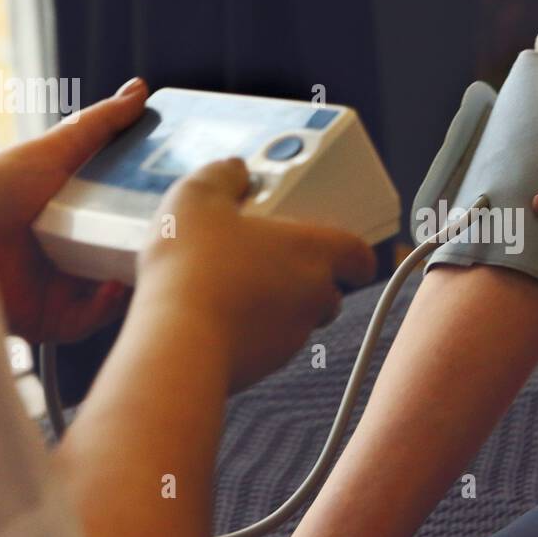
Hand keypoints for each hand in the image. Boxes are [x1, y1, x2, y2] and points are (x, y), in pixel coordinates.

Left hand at [0, 77, 150, 343]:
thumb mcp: (54, 149)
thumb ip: (100, 123)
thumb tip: (141, 88)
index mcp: (79, 218)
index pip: (132, 220)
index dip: (159, 216)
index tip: (185, 206)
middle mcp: (75, 254)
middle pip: (130, 257)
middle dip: (153, 252)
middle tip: (174, 239)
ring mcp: (65, 289)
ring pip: (120, 294)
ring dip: (136, 281)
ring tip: (146, 262)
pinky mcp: (52, 319)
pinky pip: (93, 320)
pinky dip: (107, 307)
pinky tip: (112, 286)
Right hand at [137, 158, 376, 389]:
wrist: (178, 344)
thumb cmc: (196, 266)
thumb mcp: (198, 198)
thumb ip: (222, 177)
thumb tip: (235, 170)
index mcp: (314, 251)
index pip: (359, 255)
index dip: (355, 255)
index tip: (346, 254)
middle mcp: (314, 295)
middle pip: (329, 290)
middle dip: (305, 279)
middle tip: (266, 261)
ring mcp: (291, 336)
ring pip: (297, 321)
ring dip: (275, 307)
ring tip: (231, 289)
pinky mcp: (264, 366)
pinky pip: (266, 346)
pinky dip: (250, 333)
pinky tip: (211, 319)